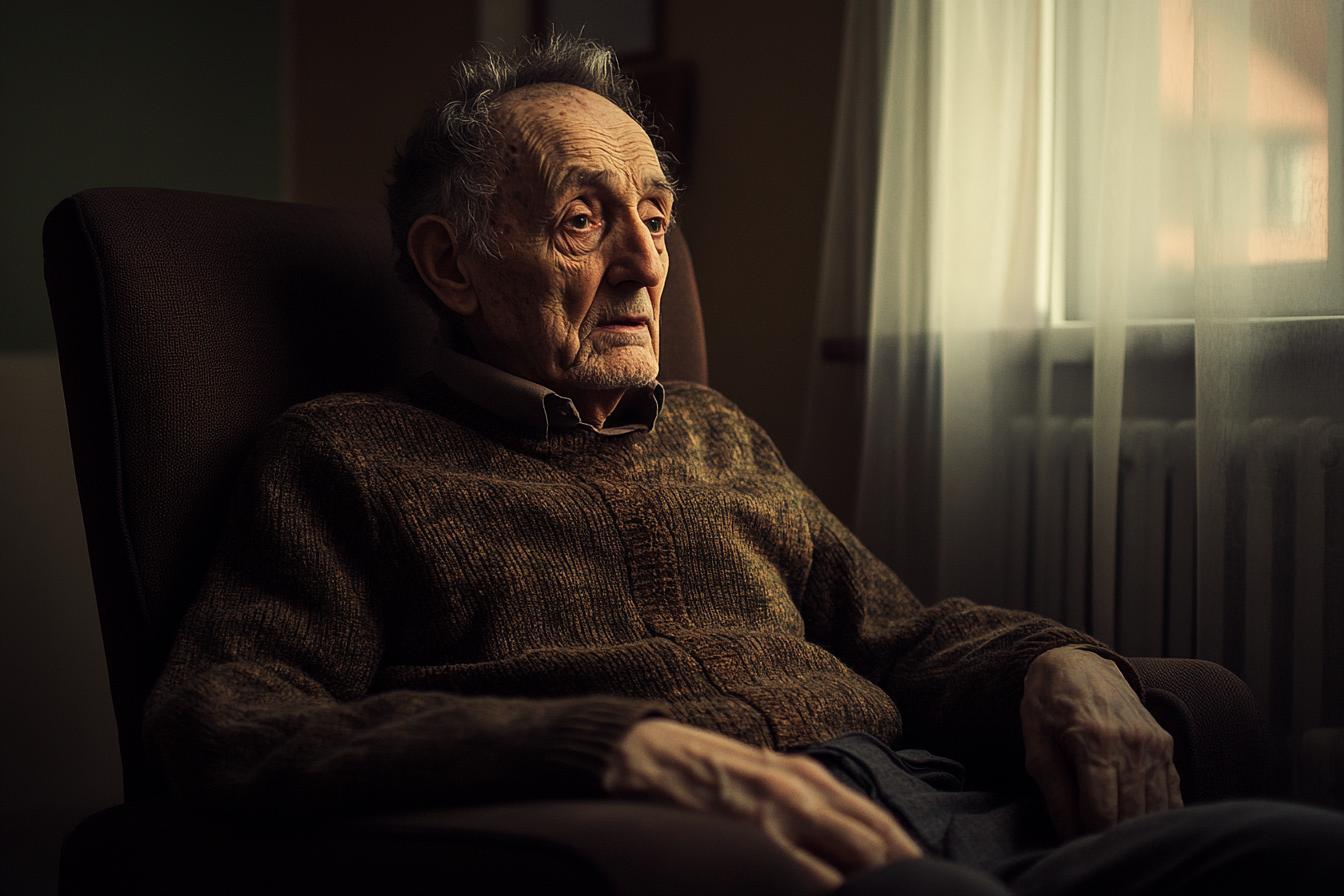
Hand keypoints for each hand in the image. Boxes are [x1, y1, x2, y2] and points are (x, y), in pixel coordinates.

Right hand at [604, 718, 922, 889]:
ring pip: (855, 862)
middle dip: (902, 877)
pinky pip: (807, 880)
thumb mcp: (762, 775)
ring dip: (872, 886)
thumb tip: (837, 839)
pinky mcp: (753, 837)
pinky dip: (831, 892)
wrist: (639, 755)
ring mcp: (780, 817)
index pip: (878, 823)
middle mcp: (804, 792)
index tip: (924, 884)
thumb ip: (801, 803)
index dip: (907, 857)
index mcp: (809, 777)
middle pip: (878, 844)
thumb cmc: (699, 769)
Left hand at [1021, 646, 1181, 839]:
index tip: (1075, 848)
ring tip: (1112, 836)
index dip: (1088, 839)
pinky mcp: (1165, 746)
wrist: (1075, 663)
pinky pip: (1171, 795)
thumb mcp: (1036, 744)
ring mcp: (1154, 745)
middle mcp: (1133, 744)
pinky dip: (1156, 815)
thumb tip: (1069, 835)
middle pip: (1131, 816)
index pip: (1101, 814)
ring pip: (1155, 810)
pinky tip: (1137, 822)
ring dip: (1135, 830)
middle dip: (1110, 838)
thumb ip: (1054, 792)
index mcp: (1095, 743)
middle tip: (1093, 846)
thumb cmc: (1048, 703)